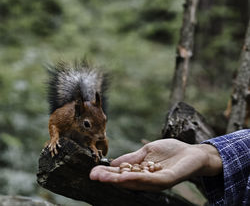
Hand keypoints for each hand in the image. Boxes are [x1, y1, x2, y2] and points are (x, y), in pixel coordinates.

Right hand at [90, 139, 221, 190]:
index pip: (121, 174)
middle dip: (108, 178)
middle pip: (124, 181)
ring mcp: (156, 181)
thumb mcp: (147, 152)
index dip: (107, 173)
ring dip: (117, 180)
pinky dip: (136, 179)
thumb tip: (113, 163)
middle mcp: (146, 180)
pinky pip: (149, 181)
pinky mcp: (166, 180)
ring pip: (134, 183)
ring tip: (102, 178)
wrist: (192, 152)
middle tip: (92, 176)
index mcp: (141, 172)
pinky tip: (124, 176)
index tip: (93, 171)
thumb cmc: (170, 152)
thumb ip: (132, 157)